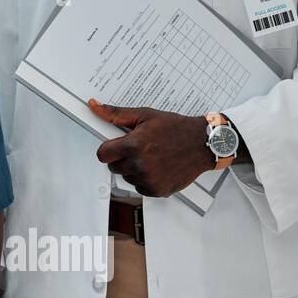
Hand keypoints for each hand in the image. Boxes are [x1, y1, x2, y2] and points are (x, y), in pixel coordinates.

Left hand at [89, 99, 211, 196]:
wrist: (203, 143)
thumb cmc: (176, 128)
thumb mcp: (145, 115)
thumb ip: (116, 114)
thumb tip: (94, 106)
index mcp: (134, 146)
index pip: (102, 154)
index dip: (108, 149)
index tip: (116, 146)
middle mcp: (140, 165)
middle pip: (113, 167)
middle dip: (122, 158)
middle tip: (139, 149)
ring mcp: (149, 180)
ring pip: (127, 178)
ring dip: (134, 170)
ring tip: (152, 157)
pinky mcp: (158, 191)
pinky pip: (140, 188)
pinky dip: (146, 180)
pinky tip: (158, 168)